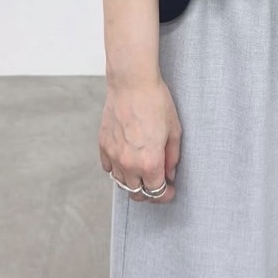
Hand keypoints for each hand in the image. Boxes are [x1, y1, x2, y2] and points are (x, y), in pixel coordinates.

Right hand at [99, 76, 181, 203]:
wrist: (132, 83)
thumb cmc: (156, 102)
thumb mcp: (174, 130)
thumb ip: (172, 156)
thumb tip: (169, 173)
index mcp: (149, 162)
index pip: (156, 192)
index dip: (165, 194)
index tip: (169, 191)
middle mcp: (128, 163)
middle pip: (136, 193)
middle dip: (149, 193)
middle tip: (157, 185)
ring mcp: (113, 155)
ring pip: (121, 182)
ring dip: (133, 182)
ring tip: (143, 172)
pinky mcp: (103, 145)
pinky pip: (109, 168)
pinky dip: (118, 169)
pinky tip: (127, 161)